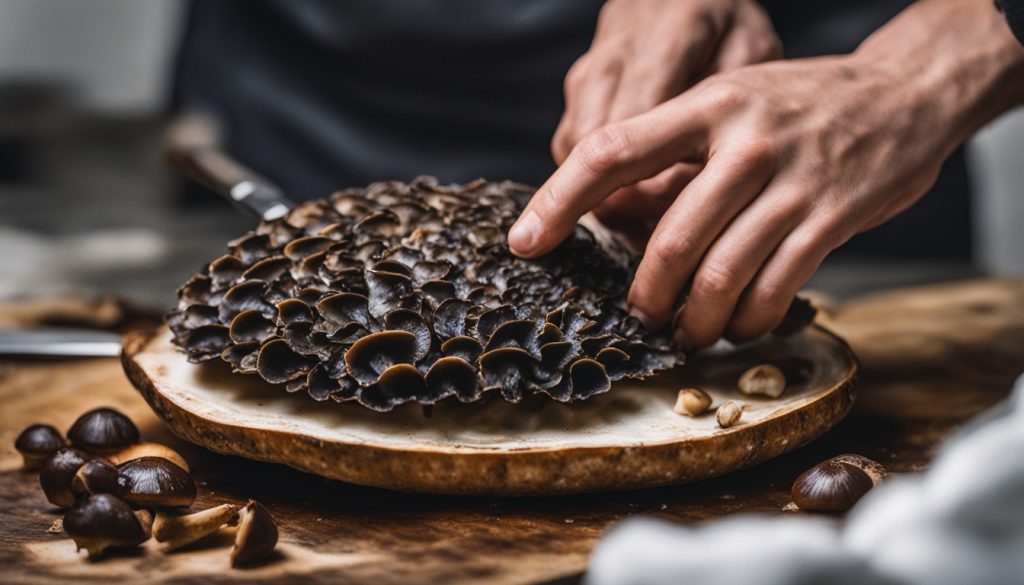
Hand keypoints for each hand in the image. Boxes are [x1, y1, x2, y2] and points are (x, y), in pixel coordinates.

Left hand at [512, 0, 1023, 349]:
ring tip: (686, 332)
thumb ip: (679, 153)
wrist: (905, 94)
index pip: (611, 153)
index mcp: (705, 107)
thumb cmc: (801, 107)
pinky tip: (741, 326)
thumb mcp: (731, 102)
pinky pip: (774, 289)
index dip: (558, 203)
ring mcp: (790, 181)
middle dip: (645, 294)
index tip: (524, 244)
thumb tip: (618, 215)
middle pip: (668, 239)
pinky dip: (748, 322)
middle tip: (640, 314)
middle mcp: (743, 142)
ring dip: (694, 320)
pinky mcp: (831, 218)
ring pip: (720, 274)